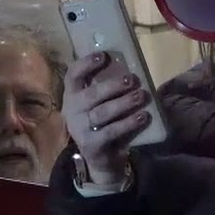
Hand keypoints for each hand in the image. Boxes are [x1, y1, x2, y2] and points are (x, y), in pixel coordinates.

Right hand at [61, 52, 151, 182]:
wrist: (101, 158)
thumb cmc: (104, 122)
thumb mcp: (101, 103)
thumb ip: (108, 88)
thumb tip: (131, 69)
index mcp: (73, 95)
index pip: (73, 75)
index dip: (86, 64)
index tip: (104, 56)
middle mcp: (72, 110)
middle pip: (91, 95)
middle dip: (112, 86)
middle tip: (132, 79)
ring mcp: (80, 129)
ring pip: (102, 113)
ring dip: (123, 103)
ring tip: (141, 96)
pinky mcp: (91, 145)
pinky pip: (111, 132)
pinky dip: (128, 123)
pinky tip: (142, 116)